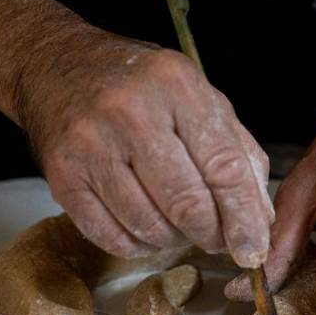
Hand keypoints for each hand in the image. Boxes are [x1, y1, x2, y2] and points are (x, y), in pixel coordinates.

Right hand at [15, 32, 272, 266]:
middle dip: (211, 235)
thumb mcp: (198, 97)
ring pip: (149, 225)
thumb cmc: (139, 86)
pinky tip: (148, 230)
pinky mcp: (62, 174)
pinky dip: (139, 245)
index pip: (224, 166)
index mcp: (177, 86)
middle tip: (217, 241)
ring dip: (175, 240)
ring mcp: (91, 144)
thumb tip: (259, 218)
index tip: (254, 250)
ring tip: (179, 226)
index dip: (244, 218)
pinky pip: (111, 236)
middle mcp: (131, 112)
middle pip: (187, 203)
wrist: (56, 64)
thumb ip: (237, 151)